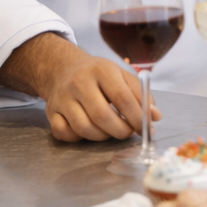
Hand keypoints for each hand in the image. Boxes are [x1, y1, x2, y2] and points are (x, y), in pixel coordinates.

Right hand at [0, 32, 158, 141]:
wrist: (63, 68)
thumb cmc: (99, 75)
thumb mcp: (121, 75)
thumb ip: (141, 94)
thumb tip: (155, 116)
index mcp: (102, 70)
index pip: (122, 98)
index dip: (137, 117)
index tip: (147, 128)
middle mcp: (79, 83)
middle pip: (101, 116)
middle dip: (120, 130)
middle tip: (128, 132)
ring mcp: (62, 98)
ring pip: (83, 128)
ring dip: (102, 136)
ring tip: (110, 130)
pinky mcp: (51, 112)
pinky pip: (64, 133)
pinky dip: (78, 138)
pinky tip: (88, 130)